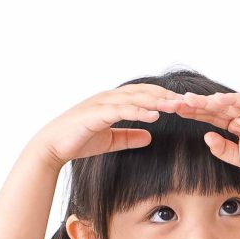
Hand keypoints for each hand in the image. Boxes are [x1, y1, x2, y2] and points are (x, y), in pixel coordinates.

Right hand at [33, 83, 183, 166]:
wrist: (51, 146)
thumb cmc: (78, 141)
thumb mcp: (110, 140)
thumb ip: (129, 137)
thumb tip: (149, 137)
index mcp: (113, 101)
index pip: (143, 94)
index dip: (163, 97)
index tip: (183, 103)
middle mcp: (108, 97)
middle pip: (143, 92)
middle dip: (166, 96)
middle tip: (188, 101)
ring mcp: (101, 104)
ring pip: (135, 98)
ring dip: (157, 101)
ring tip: (177, 106)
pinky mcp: (95, 114)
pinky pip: (121, 110)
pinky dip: (139, 111)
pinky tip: (154, 115)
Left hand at [170, 91, 239, 180]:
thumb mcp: (239, 158)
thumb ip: (223, 149)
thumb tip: (206, 137)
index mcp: (233, 125)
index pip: (208, 116)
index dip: (192, 113)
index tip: (173, 111)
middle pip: (213, 107)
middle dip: (194, 105)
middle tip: (174, 102)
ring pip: (226, 102)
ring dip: (208, 100)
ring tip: (191, 100)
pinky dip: (233, 100)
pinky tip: (218, 99)